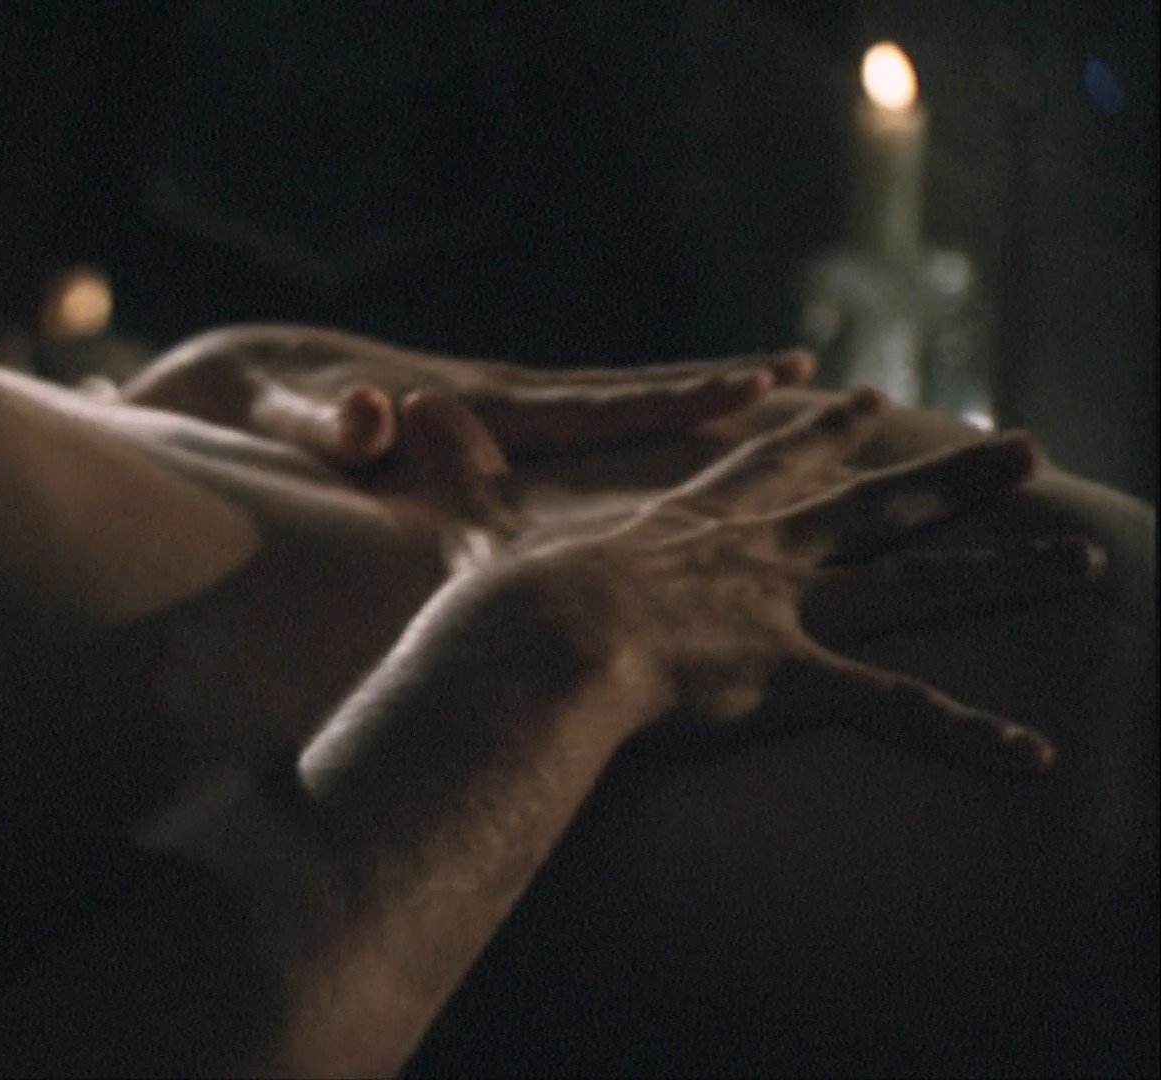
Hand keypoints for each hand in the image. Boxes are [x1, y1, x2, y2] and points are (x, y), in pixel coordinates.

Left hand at [122, 324, 812, 467]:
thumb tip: (377, 415)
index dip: (672, 403)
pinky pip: (575, 428)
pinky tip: (676, 435)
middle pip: (622, 398)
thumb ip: (325, 426)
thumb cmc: (259, 408)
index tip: (752, 388)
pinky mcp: (480, 423)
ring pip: (608, 408)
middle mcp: (495, 399)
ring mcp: (492, 409)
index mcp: (469, 406)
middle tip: (811, 378)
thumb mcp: (282, 420)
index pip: (590, 407)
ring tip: (775, 393)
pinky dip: (634, 425)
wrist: (240, 375)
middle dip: (712, 392)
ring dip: (685, 405)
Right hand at [458, 388, 1058, 773]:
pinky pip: (897, 714)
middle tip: (1024, 447)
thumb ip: (463, 471)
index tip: (861, 397)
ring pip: (916, 587)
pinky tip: (1036, 755)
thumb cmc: (509, 594)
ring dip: (1004, 576)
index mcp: (695, 524)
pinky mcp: (796, 677)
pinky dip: (967, 736)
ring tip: (1089, 562)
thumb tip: (404, 406)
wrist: (536, 639)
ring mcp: (786, 612)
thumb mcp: (486, 520)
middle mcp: (760, 556)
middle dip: (952, 478)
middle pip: (874, 507)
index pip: (768, 466)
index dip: (817, 435)